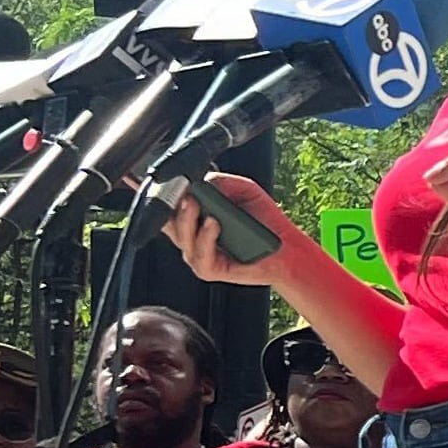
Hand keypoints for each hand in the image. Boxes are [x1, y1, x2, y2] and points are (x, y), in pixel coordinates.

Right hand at [162, 173, 301, 285]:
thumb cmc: (266, 221)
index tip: (160, 182)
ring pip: (182, 238)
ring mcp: (200, 254)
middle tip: (185, 194)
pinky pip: (200, 256)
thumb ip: (222, 181)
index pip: (168, 207)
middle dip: (172, 208)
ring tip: (199, 206)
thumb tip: (203, 178)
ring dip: (188, 220)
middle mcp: (193, 237)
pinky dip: (205, 239)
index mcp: (196, 218)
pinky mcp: (211, 269)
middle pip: (168, 222)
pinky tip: (213, 225)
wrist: (288, 247)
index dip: (159, 196)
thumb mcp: (244, 190)